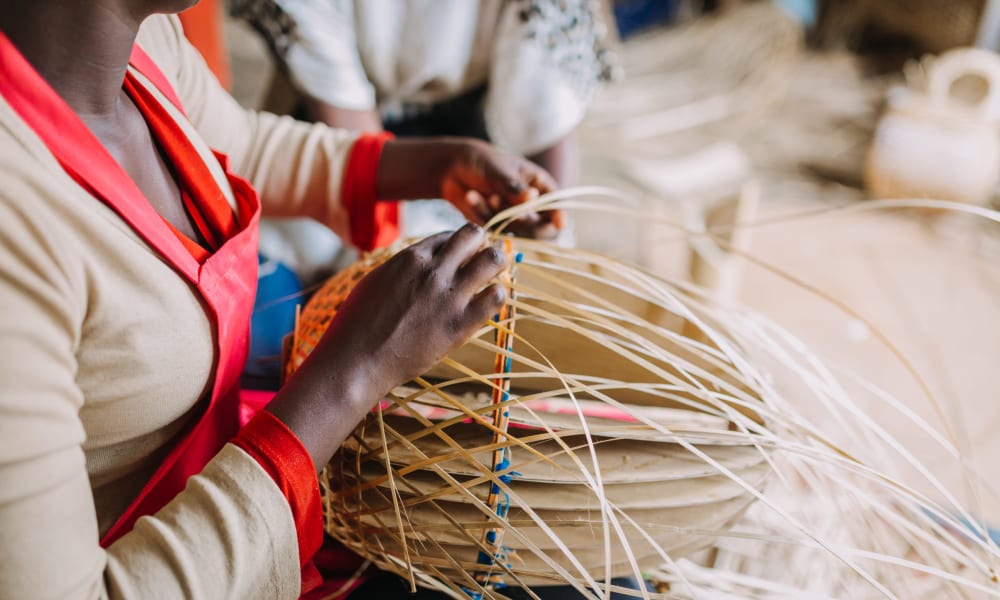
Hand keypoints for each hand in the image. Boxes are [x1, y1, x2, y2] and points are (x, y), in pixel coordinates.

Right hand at [266, 224, 507, 469]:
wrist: (356, 361)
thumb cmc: (358, 324)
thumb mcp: (376, 281)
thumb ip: (401, 268)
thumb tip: (417, 261)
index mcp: (410, 257)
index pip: (449, 235)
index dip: (458, 246)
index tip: (460, 259)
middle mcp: (433, 271)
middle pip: (473, 235)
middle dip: (481, 244)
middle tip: (481, 260)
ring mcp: (448, 297)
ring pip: (492, 260)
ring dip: (496, 263)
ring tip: (494, 276)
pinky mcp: (459, 325)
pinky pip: (495, 298)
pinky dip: (497, 295)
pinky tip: (489, 302)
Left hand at [377, 138, 562, 237]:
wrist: (453, 168)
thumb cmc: (482, 161)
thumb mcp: (498, 170)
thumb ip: (513, 186)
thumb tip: (532, 197)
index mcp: (540, 185)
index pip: (557, 205)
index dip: (560, 216)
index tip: (559, 224)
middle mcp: (532, 204)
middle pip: (540, 227)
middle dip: (520, 217)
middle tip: (496, 198)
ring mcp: (514, 218)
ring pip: (515, 230)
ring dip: (496, 213)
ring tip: (482, 192)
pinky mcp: (497, 227)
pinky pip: (495, 231)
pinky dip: (482, 215)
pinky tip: (471, 197)